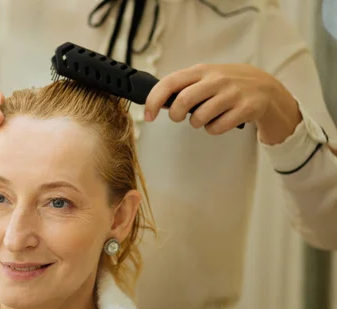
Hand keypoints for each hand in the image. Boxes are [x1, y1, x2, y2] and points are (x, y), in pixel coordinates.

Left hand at [144, 63, 301, 141]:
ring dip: (198, 124)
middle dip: (176, 115)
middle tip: (180, 117)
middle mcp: (216, 79)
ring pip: (199, 118)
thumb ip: (184, 86)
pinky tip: (221, 121)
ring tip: (206, 117)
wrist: (268, 89)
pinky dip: (214, 129)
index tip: (149, 116)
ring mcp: (232, 93)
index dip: (154, 101)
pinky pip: (217, 128)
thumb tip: (157, 102)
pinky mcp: (245, 108)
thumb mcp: (207, 78)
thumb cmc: (230, 85)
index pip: (170, 83)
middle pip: (182, 102)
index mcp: (202, 70)